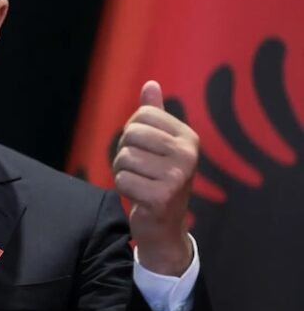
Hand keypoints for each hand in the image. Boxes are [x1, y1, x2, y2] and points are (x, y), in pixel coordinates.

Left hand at [112, 80, 197, 275]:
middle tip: (139, 170)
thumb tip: (150, 84)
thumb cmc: (157, 180)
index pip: (143, 114)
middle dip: (124, 152)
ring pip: (123, 157)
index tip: (145, 150)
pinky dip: (122, 188)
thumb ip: (154, 115)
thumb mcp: (159, 145)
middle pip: (131, 134)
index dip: (133, 131)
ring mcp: (177, 176)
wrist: (164, 226)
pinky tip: (138, 196)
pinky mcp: (162, 196)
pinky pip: (121, 179)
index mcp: (188, 137)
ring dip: (122, 171)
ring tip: (139, 182)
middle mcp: (188, 154)